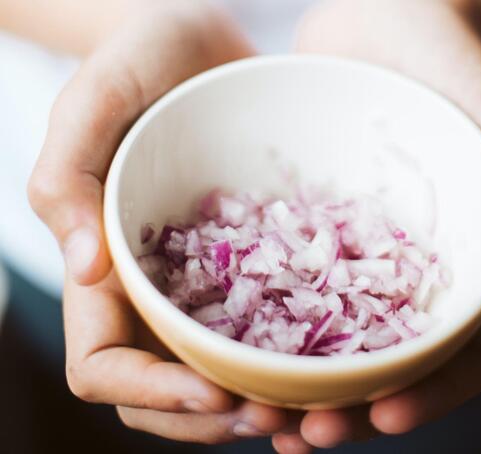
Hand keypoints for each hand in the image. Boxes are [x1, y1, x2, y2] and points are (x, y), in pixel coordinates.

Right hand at [29, 0, 286, 443]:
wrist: (204, 50)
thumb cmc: (140, 62)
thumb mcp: (95, 101)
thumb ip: (67, 177)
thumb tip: (83, 268)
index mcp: (105, 273)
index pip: (105, 366)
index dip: (151, 395)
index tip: (215, 393)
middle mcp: (154, 293)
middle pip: (166, 391)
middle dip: (216, 418)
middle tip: (281, 418)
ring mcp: (205, 286)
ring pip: (220, 374)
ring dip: (259, 405)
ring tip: (314, 410)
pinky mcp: (252, 267)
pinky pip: (268, 330)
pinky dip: (293, 361)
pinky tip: (335, 365)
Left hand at [272, 0, 480, 449]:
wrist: (383, 10)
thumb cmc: (451, 63)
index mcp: (454, 265)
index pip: (453, 353)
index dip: (425, 395)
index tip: (382, 415)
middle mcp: (397, 272)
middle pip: (379, 363)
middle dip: (346, 407)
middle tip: (303, 432)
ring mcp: (346, 254)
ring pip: (322, 340)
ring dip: (293, 386)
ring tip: (258, 417)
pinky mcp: (299, 227)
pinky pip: (275, 285)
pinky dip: (255, 327)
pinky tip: (224, 352)